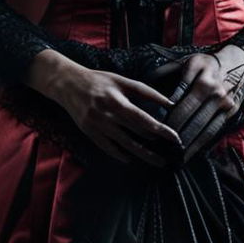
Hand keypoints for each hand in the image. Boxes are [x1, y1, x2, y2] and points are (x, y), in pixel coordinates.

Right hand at [33, 51, 183, 167]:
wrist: (68, 84)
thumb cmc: (99, 80)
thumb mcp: (122, 81)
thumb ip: (145, 91)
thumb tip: (168, 103)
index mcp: (116, 101)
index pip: (143, 119)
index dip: (160, 130)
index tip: (175, 138)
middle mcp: (106, 116)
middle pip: (135, 135)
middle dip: (155, 146)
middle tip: (172, 154)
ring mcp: (96, 126)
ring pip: (123, 145)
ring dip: (142, 154)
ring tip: (157, 162)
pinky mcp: (89, 132)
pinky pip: (107, 147)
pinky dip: (120, 154)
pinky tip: (132, 159)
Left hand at [152, 42, 243, 163]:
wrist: (239, 63)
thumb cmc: (205, 64)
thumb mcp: (187, 62)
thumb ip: (166, 72)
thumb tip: (146, 84)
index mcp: (200, 78)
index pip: (179, 103)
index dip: (166, 118)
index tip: (153, 131)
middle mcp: (214, 91)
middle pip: (191, 118)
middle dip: (175, 135)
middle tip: (160, 149)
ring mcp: (225, 103)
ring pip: (204, 129)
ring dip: (189, 145)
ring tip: (175, 158)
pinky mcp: (231, 112)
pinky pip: (214, 131)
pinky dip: (202, 144)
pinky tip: (191, 153)